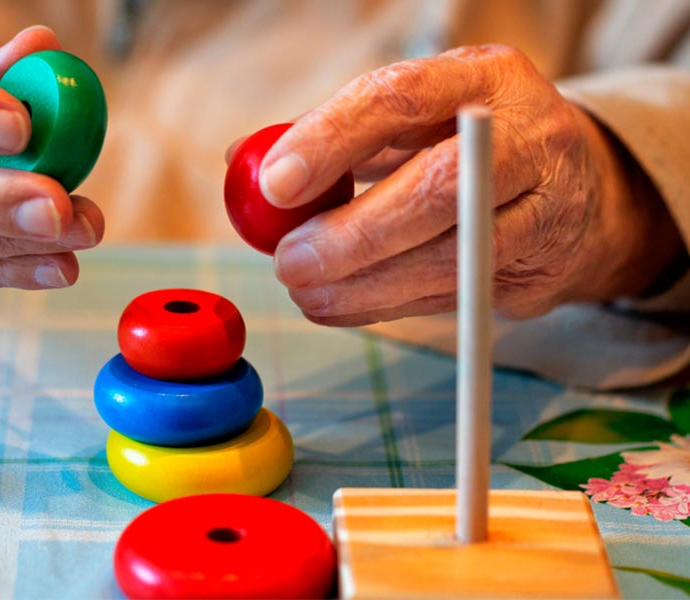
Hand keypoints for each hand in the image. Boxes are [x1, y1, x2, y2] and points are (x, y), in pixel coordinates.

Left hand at [251, 44, 683, 324]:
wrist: (577, 188)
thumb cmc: (461, 145)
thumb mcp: (410, 119)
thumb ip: (332, 134)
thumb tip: (242, 160)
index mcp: (482, 77)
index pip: (401, 98)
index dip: (332, 140)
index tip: (275, 184)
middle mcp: (528, 135)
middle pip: (437, 189)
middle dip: (351, 235)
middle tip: (289, 262)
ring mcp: (549, 206)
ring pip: (452, 259)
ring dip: (365, 286)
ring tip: (306, 292)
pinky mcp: (547, 269)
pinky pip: (458, 298)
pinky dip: (391, 307)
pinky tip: (344, 304)